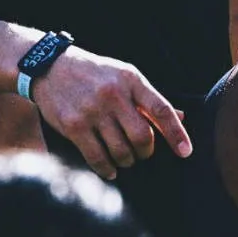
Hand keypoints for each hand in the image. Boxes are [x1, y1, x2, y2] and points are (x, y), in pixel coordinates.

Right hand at [31, 46, 191, 179]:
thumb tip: (180, 117)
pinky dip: (107, 169)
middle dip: (146, 151)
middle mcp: (113, 94)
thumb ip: (149, 98)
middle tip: (143, 152)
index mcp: (131, 79)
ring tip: (126, 158)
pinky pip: (97, 158)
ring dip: (127, 160)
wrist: (51, 66)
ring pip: (120, 150)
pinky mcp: (74, 126)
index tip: (186, 151)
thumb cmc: (95, 73)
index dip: (176, 133)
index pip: (161, 109)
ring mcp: (92, 110)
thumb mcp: (124, 76)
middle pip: (141, 136)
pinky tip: (110, 170)